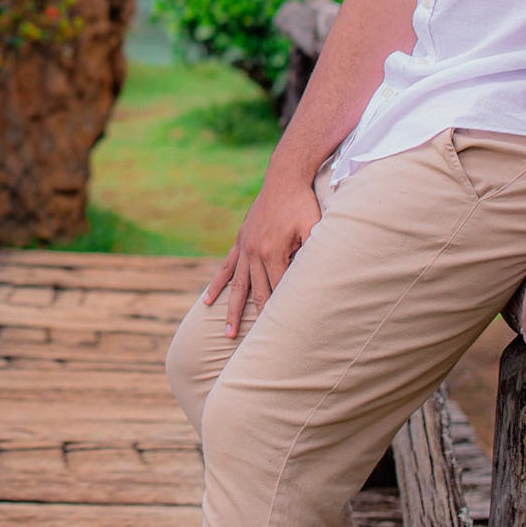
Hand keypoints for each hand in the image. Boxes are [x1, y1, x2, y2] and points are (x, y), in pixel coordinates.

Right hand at [203, 174, 321, 337]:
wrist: (285, 177)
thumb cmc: (304, 203)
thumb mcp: (315, 226)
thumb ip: (313, 251)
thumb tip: (317, 277)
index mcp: (273, 253)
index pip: (278, 292)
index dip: (280, 314)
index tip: (282, 337)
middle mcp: (254, 253)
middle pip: (256, 293)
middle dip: (254, 321)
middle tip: (253, 349)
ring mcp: (244, 247)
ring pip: (237, 286)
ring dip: (232, 310)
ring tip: (227, 334)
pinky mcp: (240, 240)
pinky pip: (226, 267)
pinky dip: (217, 285)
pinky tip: (208, 301)